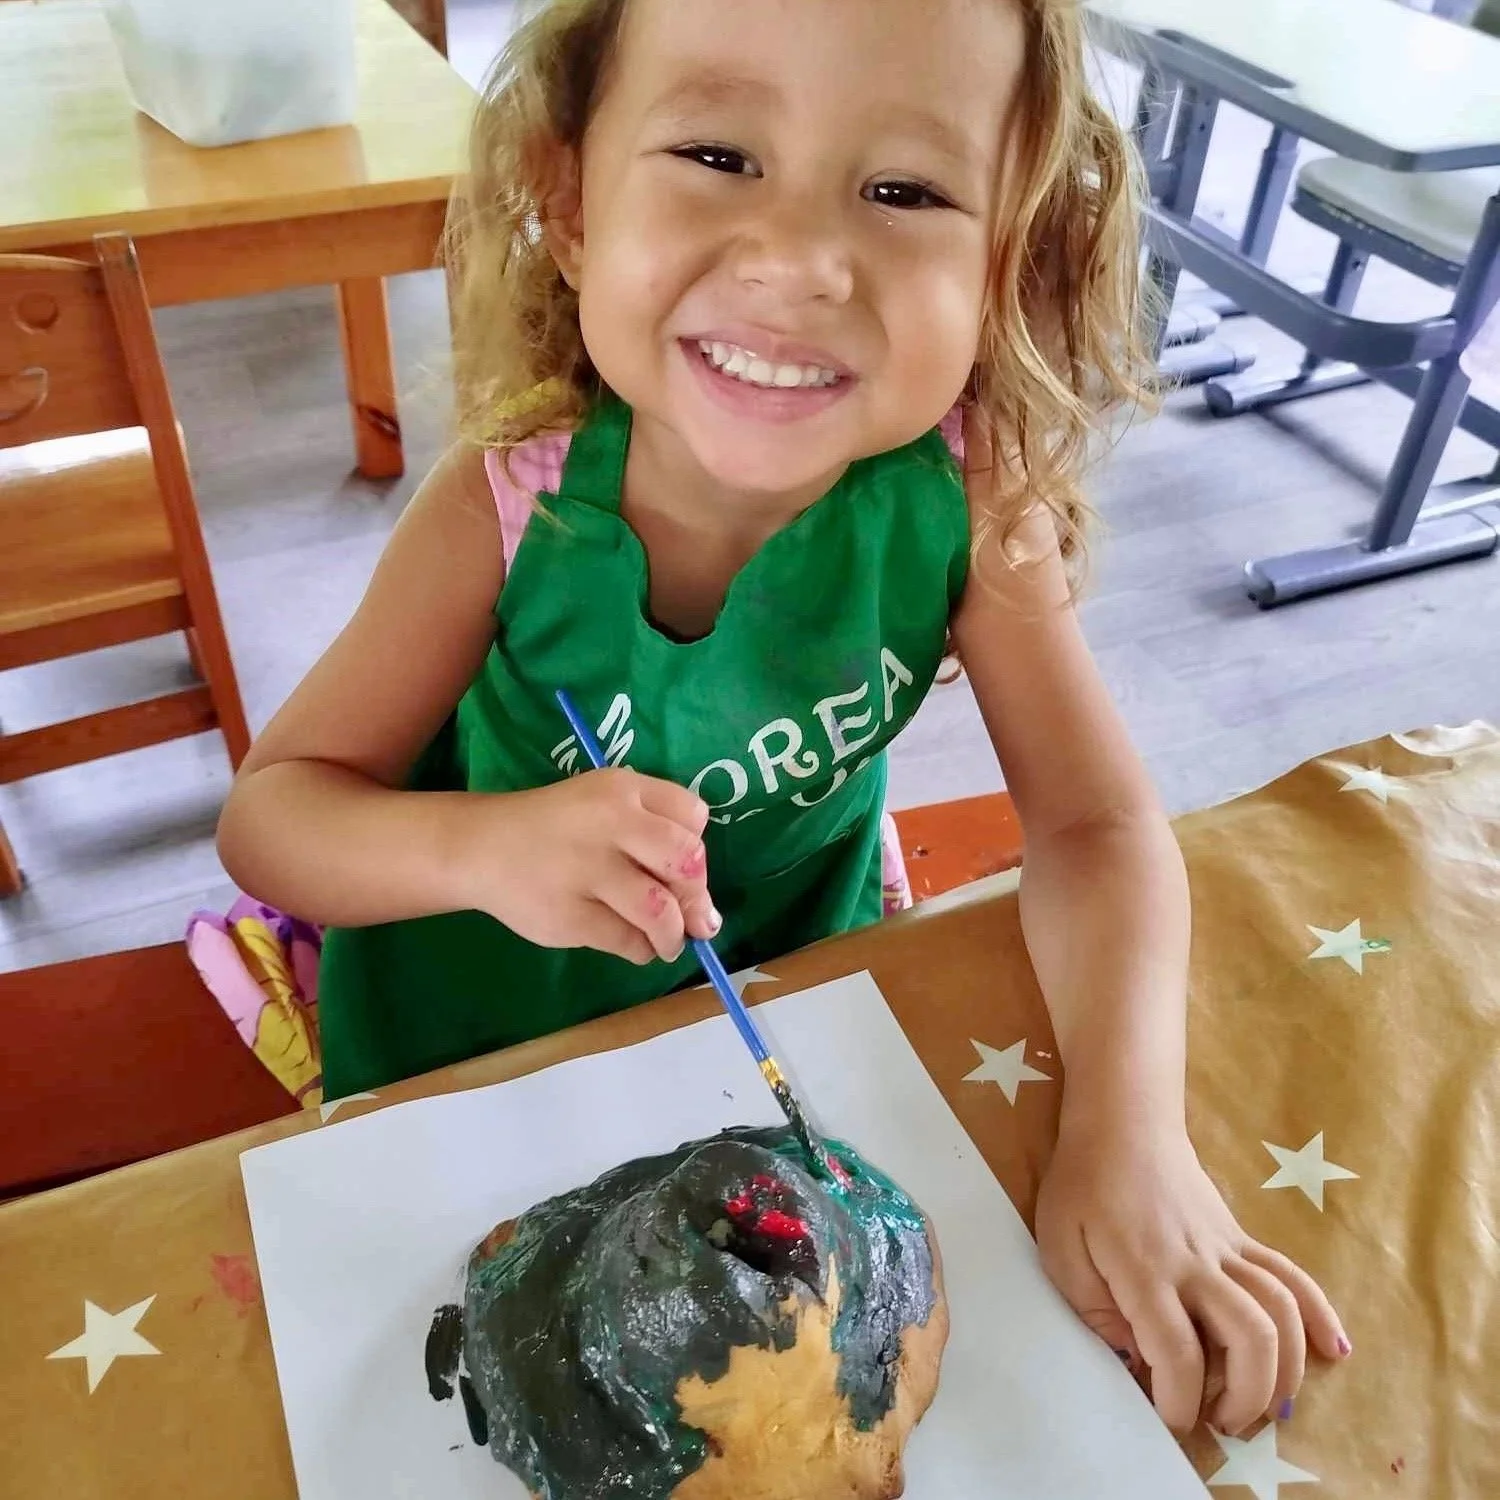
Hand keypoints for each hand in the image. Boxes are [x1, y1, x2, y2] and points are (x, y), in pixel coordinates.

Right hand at [454, 769, 718, 963]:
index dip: (696, 848)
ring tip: (667, 942)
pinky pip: (627, 940)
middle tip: (690, 917)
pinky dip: (642, 949)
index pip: (693, 816)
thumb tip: (704, 909)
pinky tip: (635, 944)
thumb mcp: (606, 804)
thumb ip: (655, 835)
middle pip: (687, 861)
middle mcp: (609, 823)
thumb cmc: (558, 827)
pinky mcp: (569, 914)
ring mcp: (586, 870)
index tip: (680, 868)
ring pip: (660, 910)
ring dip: (673, 934)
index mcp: (622, 789)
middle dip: (696, 896)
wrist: (482, 847)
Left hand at [1034, 1117, 1350, 1434]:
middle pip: (1250, 1335)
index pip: (1177, 1351)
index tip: (1171, 1420)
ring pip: (1282, 1309)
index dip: (1180, 1400)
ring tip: (1266, 1406)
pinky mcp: (1242, 1238)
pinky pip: (1292, 1276)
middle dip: (1246, 1395)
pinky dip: (1320, 1315)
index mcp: (1145, 1268)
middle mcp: (1195, 1261)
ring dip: (1285, 1369)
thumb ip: (1095, 1309)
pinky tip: (1335, 1351)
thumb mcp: (1060, 1249)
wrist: (1122, 1123)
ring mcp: (1227, 1247)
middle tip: (1222, 1421)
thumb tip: (1136, 1359)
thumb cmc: (1082, 1186)